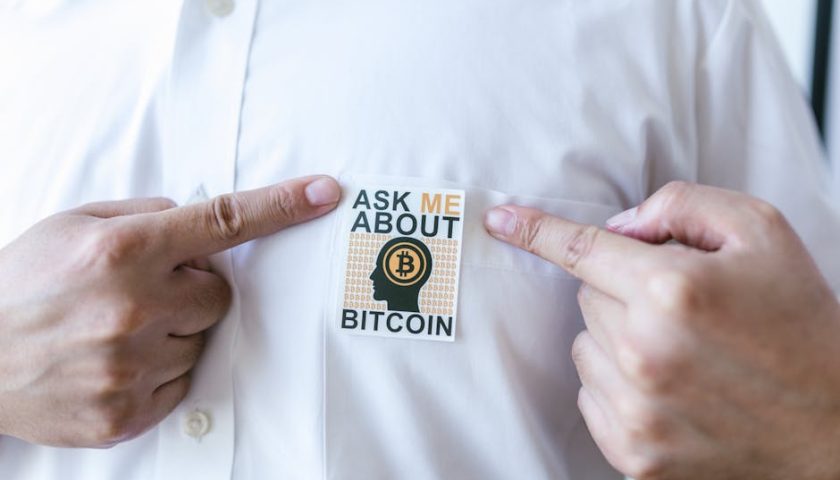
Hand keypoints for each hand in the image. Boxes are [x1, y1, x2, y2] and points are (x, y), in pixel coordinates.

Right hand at [0, 175, 339, 446]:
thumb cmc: (21, 283)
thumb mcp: (72, 225)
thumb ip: (143, 215)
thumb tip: (198, 221)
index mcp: (124, 250)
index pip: (224, 222)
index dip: (282, 205)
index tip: (324, 193)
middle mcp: (134, 307)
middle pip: (221, 296)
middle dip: (195, 290)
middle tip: (146, 292)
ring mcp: (131, 366)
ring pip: (201, 342)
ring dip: (173, 332)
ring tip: (117, 329)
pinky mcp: (126, 412)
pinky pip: (180, 383)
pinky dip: (158, 371)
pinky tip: (114, 360)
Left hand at [485, 182, 839, 479]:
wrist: (835, 427)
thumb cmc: (801, 322)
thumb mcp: (761, 233)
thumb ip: (682, 206)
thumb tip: (619, 227)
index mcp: (672, 290)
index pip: (580, 249)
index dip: (534, 229)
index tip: (498, 220)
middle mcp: (645, 351)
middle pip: (586, 298)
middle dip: (623, 291)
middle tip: (683, 308)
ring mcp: (637, 409)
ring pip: (584, 347)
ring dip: (619, 340)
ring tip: (683, 352)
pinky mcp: (634, 454)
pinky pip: (590, 396)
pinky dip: (618, 384)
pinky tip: (671, 387)